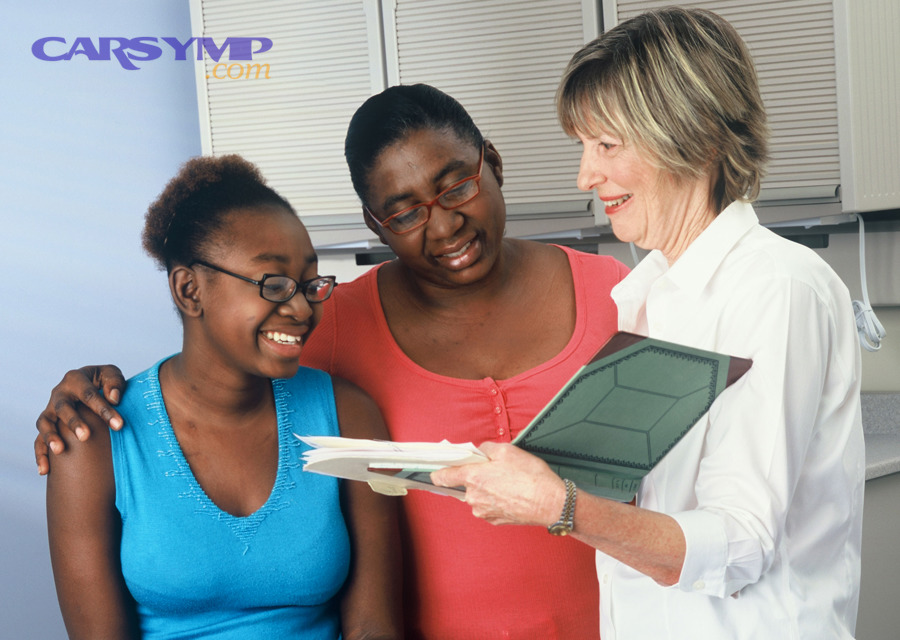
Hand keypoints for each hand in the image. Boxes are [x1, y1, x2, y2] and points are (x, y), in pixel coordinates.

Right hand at [35, 365, 125, 474]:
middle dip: (74, 422)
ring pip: (45, 423)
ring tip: (60, 451)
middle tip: (86, 437)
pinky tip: (45, 470)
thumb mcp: (111, 375)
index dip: (104, 409)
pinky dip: (40, 455)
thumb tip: (114, 398)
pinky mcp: (47, 425)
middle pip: (63, 407)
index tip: (119, 425)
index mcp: (75, 379)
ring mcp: (50, 410)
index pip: (89, 394)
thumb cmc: (104, 382)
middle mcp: (59, 393)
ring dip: (51, 437)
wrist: (91, 386)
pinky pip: (38, 440)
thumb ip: (114, 382)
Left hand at [430, 442, 566, 527]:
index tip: (437, 470)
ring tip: (509, 482)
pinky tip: (512, 493)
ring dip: (488, 488)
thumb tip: (480, 452)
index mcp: (473, 477)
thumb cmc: (530, 476)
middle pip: (466, 484)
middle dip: (477, 476)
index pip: (443, 477)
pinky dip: (497, 499)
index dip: (439, 472)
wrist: (550, 503)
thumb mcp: (507, 450)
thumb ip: (486, 448)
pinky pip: (489, 506)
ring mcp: (483, 511)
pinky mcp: (495, 520)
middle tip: (496, 469)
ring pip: (478, 495)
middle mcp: (474, 497)